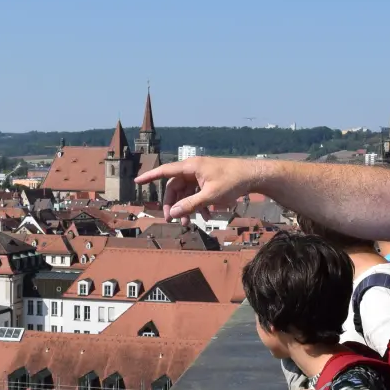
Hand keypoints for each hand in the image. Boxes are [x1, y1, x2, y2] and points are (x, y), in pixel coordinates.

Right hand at [134, 157, 263, 219]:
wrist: (253, 176)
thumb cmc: (233, 181)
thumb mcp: (211, 196)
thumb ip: (191, 205)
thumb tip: (174, 213)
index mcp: (191, 167)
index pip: (165, 171)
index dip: (150, 177)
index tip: (136, 181)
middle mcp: (193, 169)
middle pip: (175, 187)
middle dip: (174, 204)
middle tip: (173, 220)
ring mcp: (201, 175)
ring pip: (186, 193)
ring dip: (187, 207)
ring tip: (192, 222)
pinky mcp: (208, 181)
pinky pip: (197, 194)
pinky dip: (199, 205)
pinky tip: (207, 216)